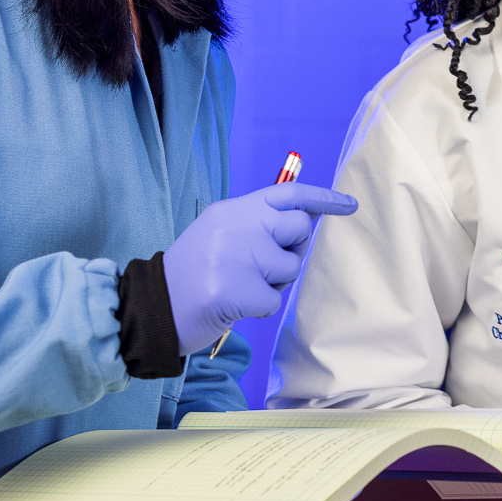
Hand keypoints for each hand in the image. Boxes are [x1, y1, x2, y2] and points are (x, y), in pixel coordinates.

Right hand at [164, 183, 356, 353]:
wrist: (152, 307)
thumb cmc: (194, 273)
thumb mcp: (221, 234)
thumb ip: (259, 223)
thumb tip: (309, 219)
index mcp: (233, 210)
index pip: (288, 193)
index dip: (323, 198)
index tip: (350, 205)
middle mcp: (238, 226)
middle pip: (299, 227)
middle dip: (295, 248)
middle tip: (267, 264)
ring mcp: (238, 257)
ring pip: (290, 266)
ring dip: (274, 282)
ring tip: (241, 285)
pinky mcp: (237, 290)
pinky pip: (274, 299)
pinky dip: (260, 307)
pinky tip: (234, 305)